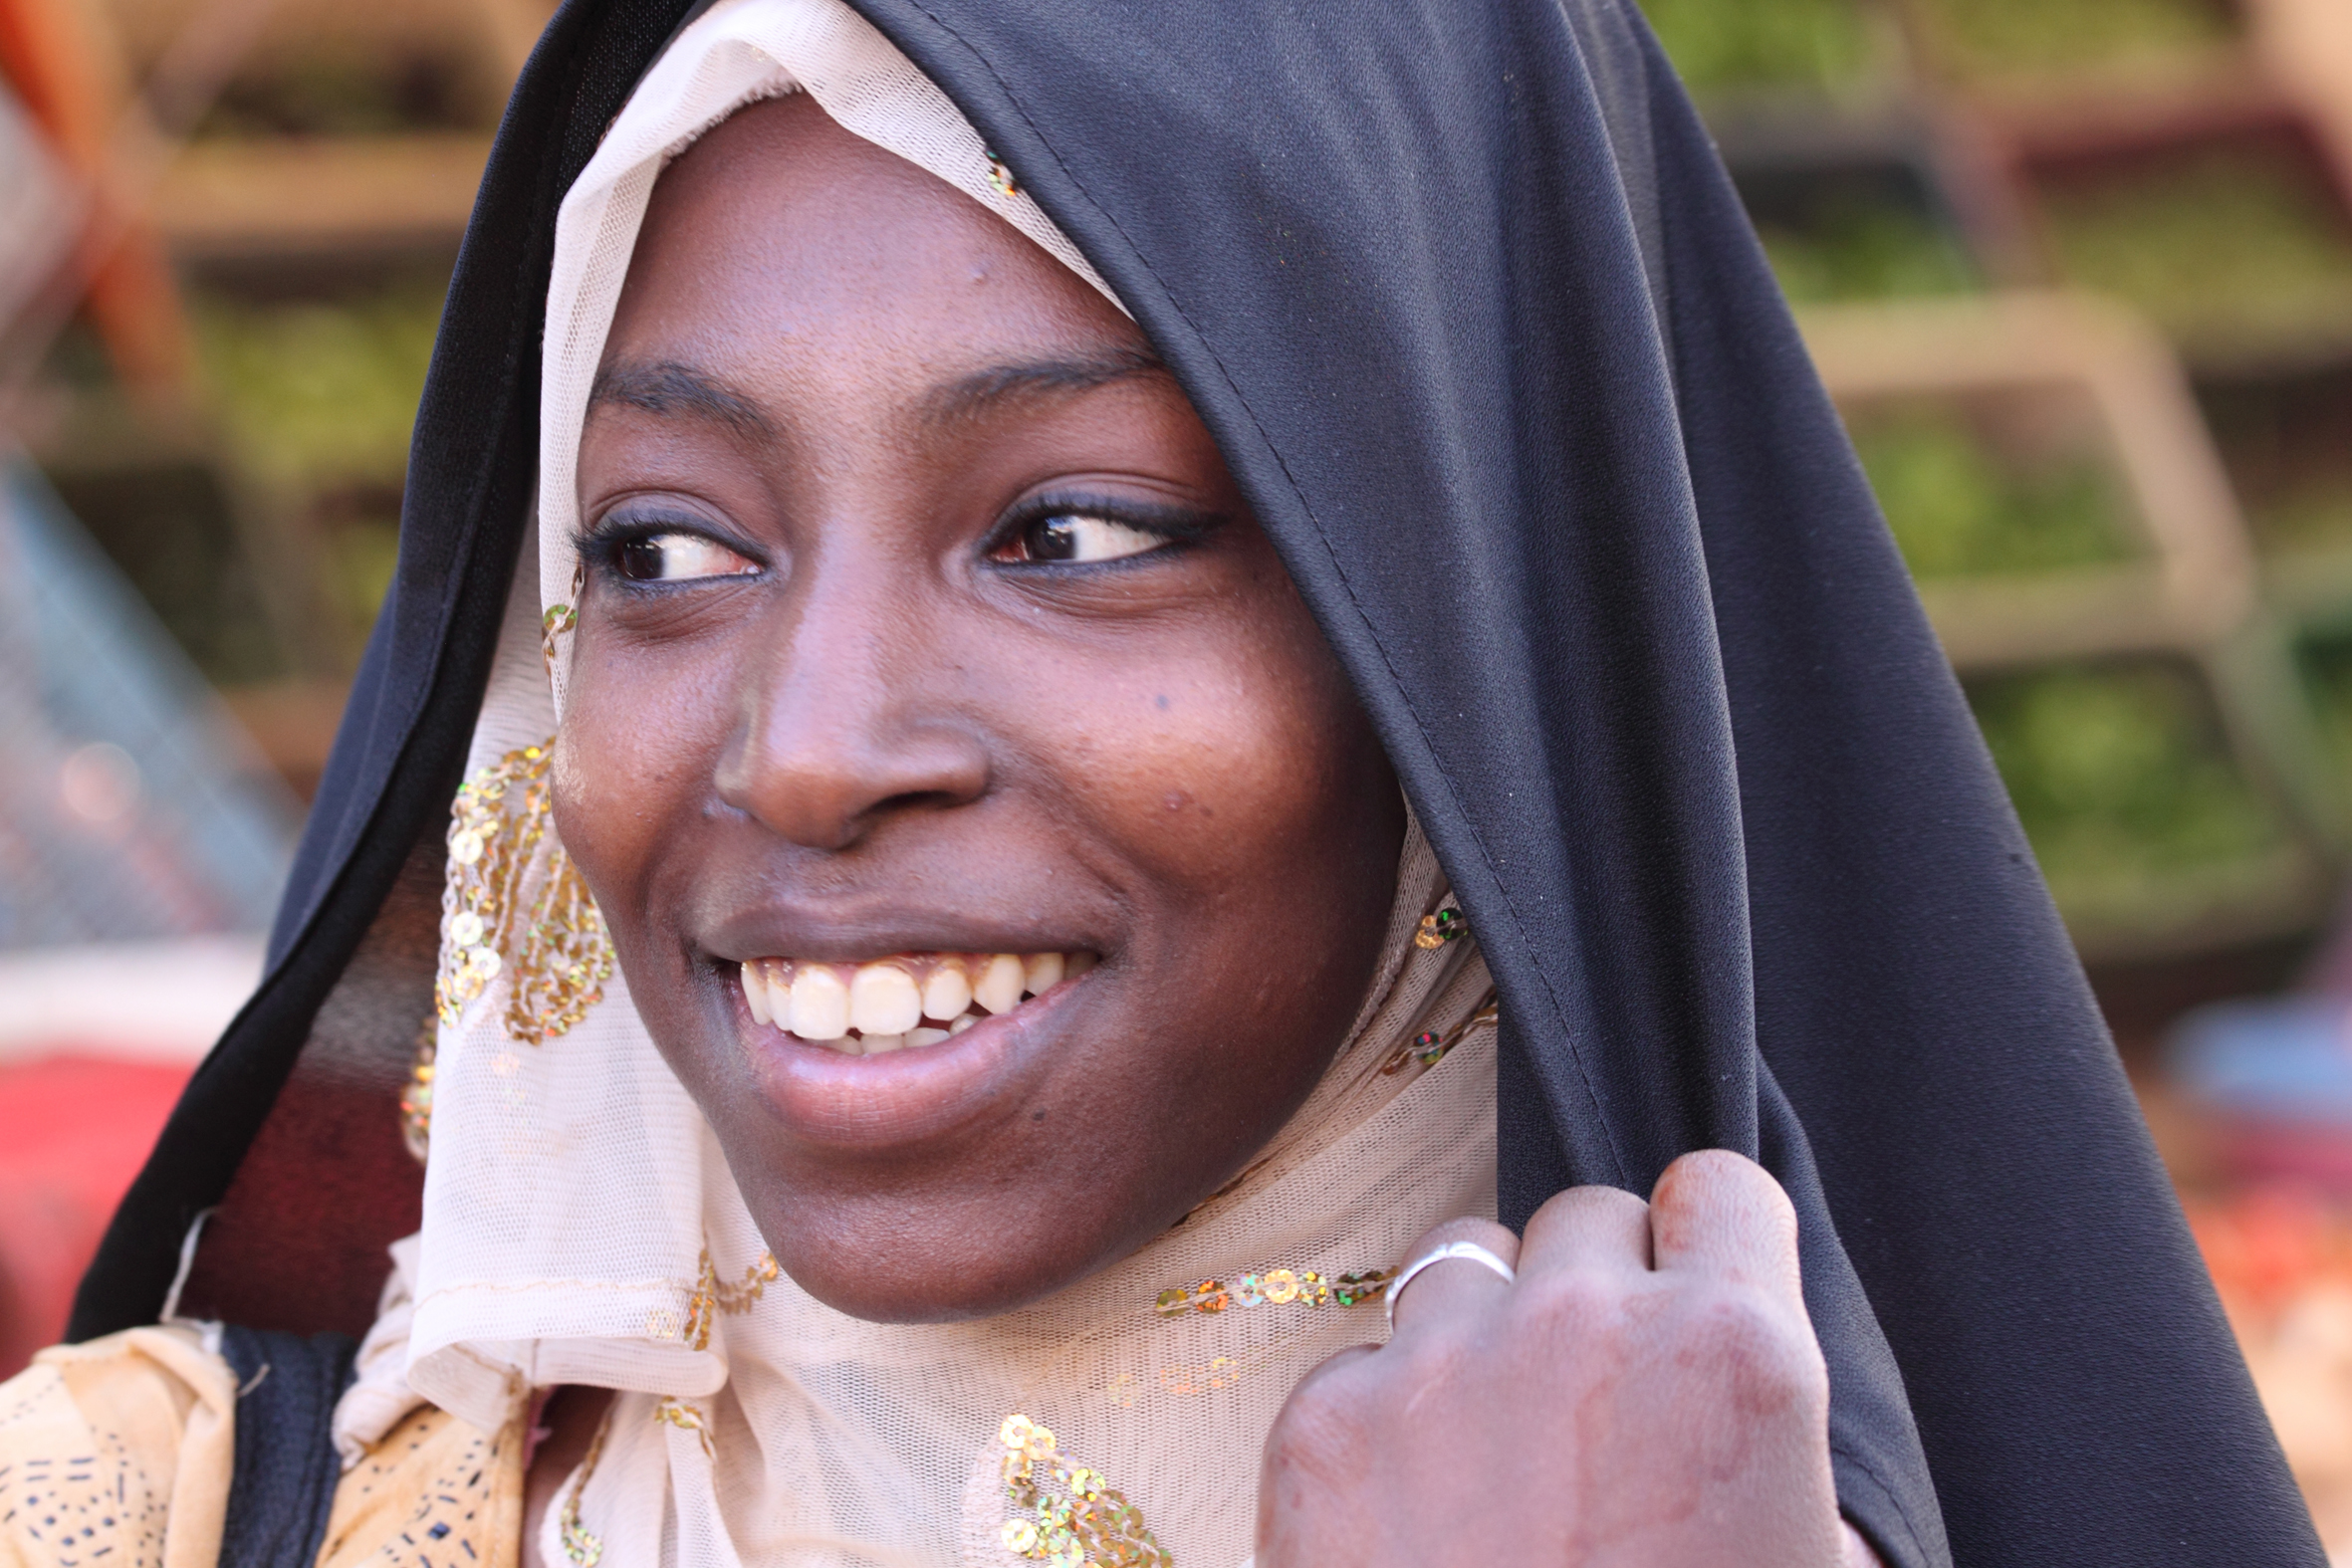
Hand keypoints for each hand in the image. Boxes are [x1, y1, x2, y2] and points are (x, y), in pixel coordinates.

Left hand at [1258, 1150, 1877, 1567]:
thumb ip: (1790, 1457)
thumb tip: (1748, 1377)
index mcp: (1735, 1357)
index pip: (1717, 1189)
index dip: (1706, 1248)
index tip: (1689, 1299)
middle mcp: (1583, 1326)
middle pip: (1583, 1219)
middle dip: (1595, 1294)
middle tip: (1596, 1412)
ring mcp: (1439, 1368)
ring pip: (1463, 1267)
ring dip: (1485, 1338)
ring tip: (1500, 1467)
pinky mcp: (1322, 1425)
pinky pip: (1365, 1361)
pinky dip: (1386, 1423)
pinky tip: (1416, 1527)